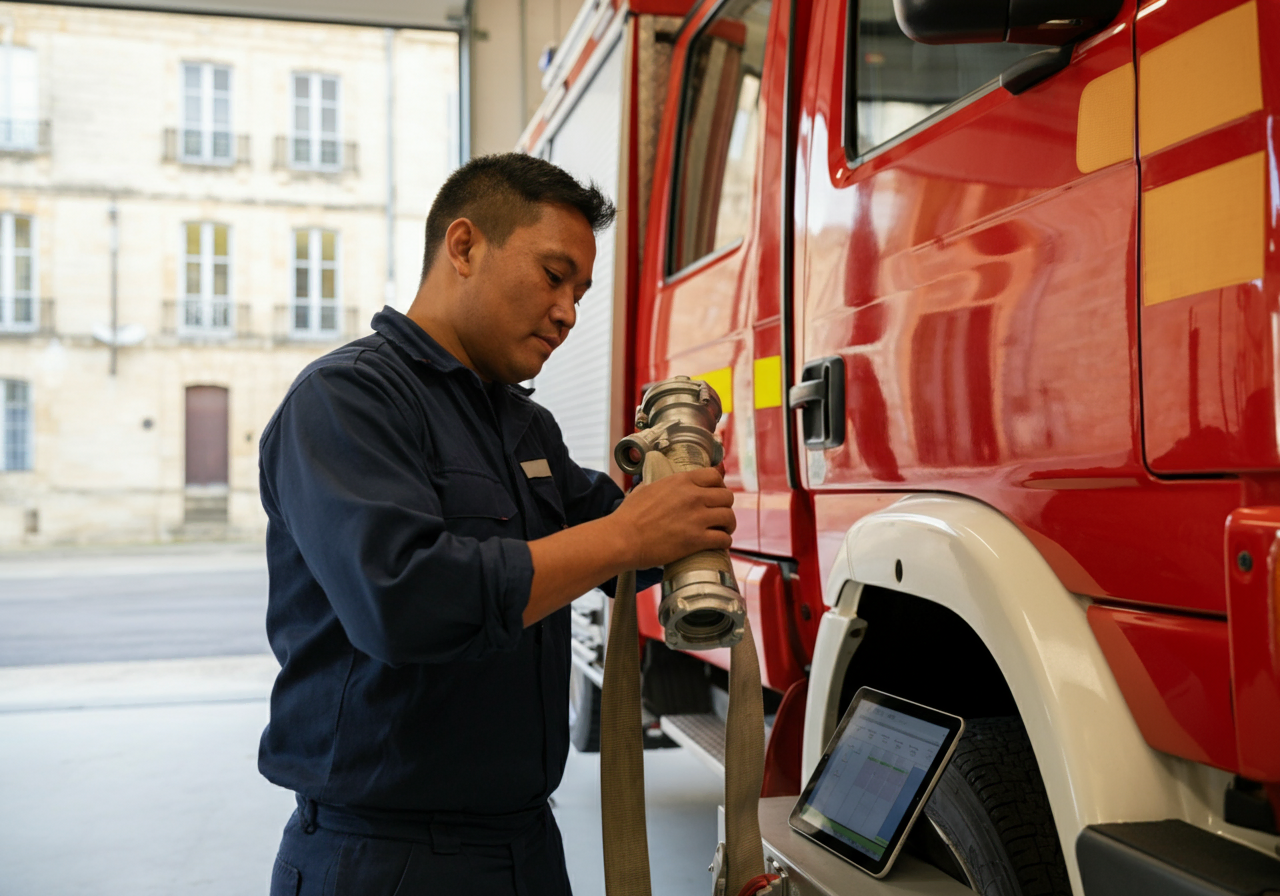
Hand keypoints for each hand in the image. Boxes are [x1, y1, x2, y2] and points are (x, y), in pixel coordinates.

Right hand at [608, 467, 734, 569]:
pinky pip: (723, 539)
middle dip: (724, 506)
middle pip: (727, 496)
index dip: (718, 486)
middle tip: (718, 514)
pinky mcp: (697, 540)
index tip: (715, 495)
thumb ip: (663, 484)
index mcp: (681, 481)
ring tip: (722, 530)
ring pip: (729, 517)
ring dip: (728, 524)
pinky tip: (719, 543)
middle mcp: (693, 496)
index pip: (714, 476)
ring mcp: (697, 518)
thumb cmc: (629, 515)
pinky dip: (724, 542)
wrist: (623, 539)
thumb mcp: (646, 488)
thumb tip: (666, 485)